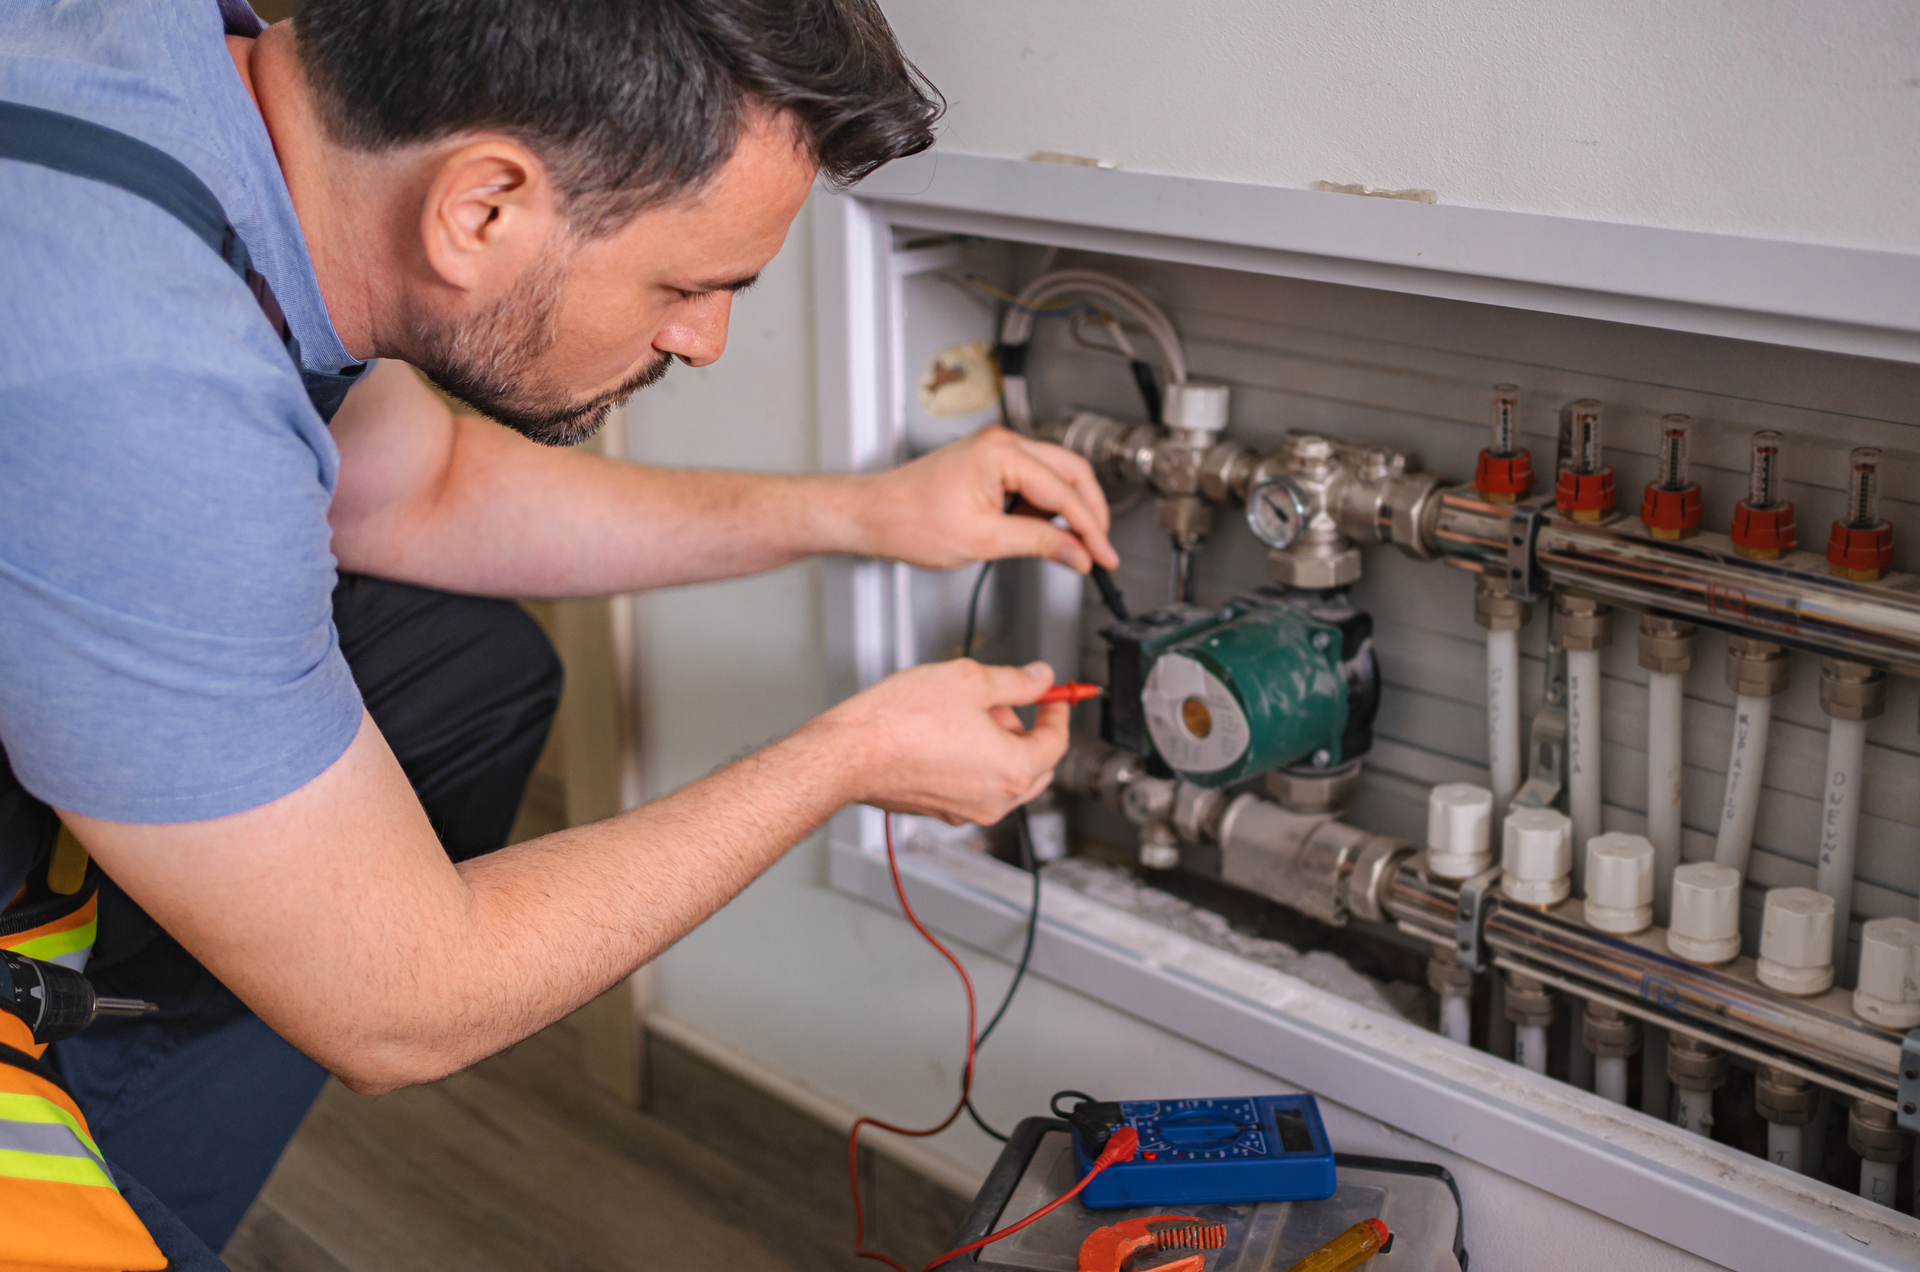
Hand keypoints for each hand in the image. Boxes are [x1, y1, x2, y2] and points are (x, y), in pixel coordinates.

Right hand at [815, 659, 1069, 824]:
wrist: (850, 753)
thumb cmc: (901, 721)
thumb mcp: (970, 680)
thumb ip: (1016, 681)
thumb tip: (1040, 677)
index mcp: (1013, 769)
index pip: (1056, 741)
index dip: (1057, 711)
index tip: (1052, 696)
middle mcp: (995, 800)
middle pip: (1035, 766)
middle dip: (1026, 731)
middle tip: (1002, 701)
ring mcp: (967, 811)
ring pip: (1003, 778)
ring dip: (998, 746)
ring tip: (964, 714)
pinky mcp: (940, 811)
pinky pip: (973, 787)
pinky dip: (973, 763)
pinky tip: (946, 734)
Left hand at [852, 426, 1119, 572]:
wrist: (873, 514)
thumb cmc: (910, 521)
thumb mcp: (983, 540)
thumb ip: (1039, 543)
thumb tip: (1077, 552)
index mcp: (1002, 454)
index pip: (1065, 493)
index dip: (1091, 530)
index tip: (1105, 557)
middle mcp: (1002, 442)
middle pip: (1071, 473)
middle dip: (1089, 513)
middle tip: (1098, 549)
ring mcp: (995, 449)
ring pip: (1055, 476)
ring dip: (1064, 511)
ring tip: (1059, 546)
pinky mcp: (989, 462)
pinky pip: (1033, 480)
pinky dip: (1042, 507)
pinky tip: (1035, 532)